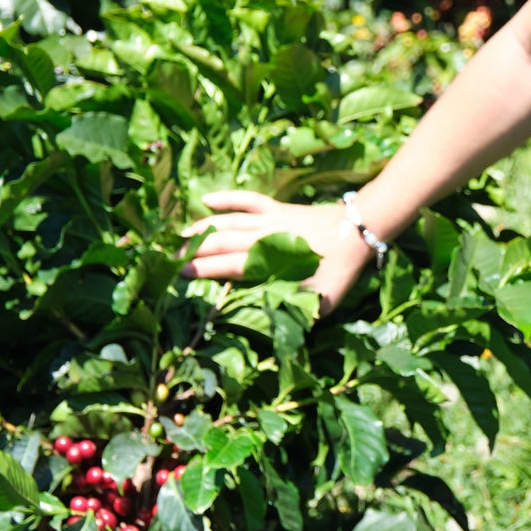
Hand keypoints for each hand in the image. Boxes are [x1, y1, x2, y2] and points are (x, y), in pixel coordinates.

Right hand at [181, 190, 374, 312]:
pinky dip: (227, 198)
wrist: (359, 229)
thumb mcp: (323, 300)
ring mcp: (270, 219)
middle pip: (222, 241)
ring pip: (229, 220)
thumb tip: (278, 332)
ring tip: (180, 237)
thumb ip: (298, 313)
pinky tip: (207, 200)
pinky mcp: (278, 207)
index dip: (204, 269)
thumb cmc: (340, 268)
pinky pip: (248, 199)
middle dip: (194, 251)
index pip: (230, 265)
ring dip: (203, 228)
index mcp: (270, 261)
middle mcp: (264, 237)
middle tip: (170, 260)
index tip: (181, 275)